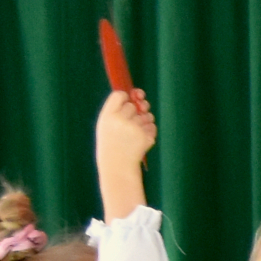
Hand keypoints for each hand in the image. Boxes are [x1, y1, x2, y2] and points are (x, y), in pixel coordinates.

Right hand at [94, 87, 155, 218]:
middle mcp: (120, 120)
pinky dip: (149, 132)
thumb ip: (120, 108)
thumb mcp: (108, 124)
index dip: (125, 99)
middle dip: (134, 113)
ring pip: (147, 115)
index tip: (124, 107)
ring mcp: (134, 129)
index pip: (119, 95)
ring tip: (134, 135)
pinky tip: (140, 141)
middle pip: (134, 105)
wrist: (117, 166)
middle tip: (128, 127)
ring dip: (144, 122)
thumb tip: (140, 93)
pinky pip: (153, 127)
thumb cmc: (112, 143)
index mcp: (108, 116)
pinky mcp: (145, 137)